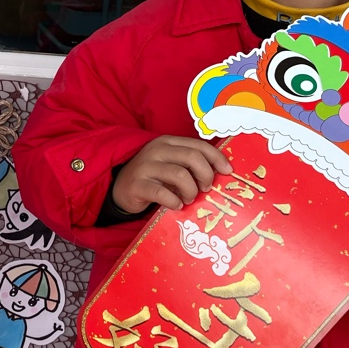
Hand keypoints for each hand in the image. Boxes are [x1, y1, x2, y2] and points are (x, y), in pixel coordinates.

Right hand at [111, 136, 232, 213]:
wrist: (120, 189)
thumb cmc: (153, 178)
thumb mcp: (171, 164)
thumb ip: (190, 164)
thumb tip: (220, 172)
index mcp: (168, 142)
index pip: (198, 145)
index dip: (216, 158)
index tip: (227, 171)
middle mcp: (157, 150)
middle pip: (192, 157)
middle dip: (206, 175)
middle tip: (206, 188)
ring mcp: (146, 167)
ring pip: (180, 175)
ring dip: (191, 191)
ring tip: (189, 199)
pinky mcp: (138, 185)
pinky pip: (163, 194)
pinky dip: (175, 202)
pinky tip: (176, 205)